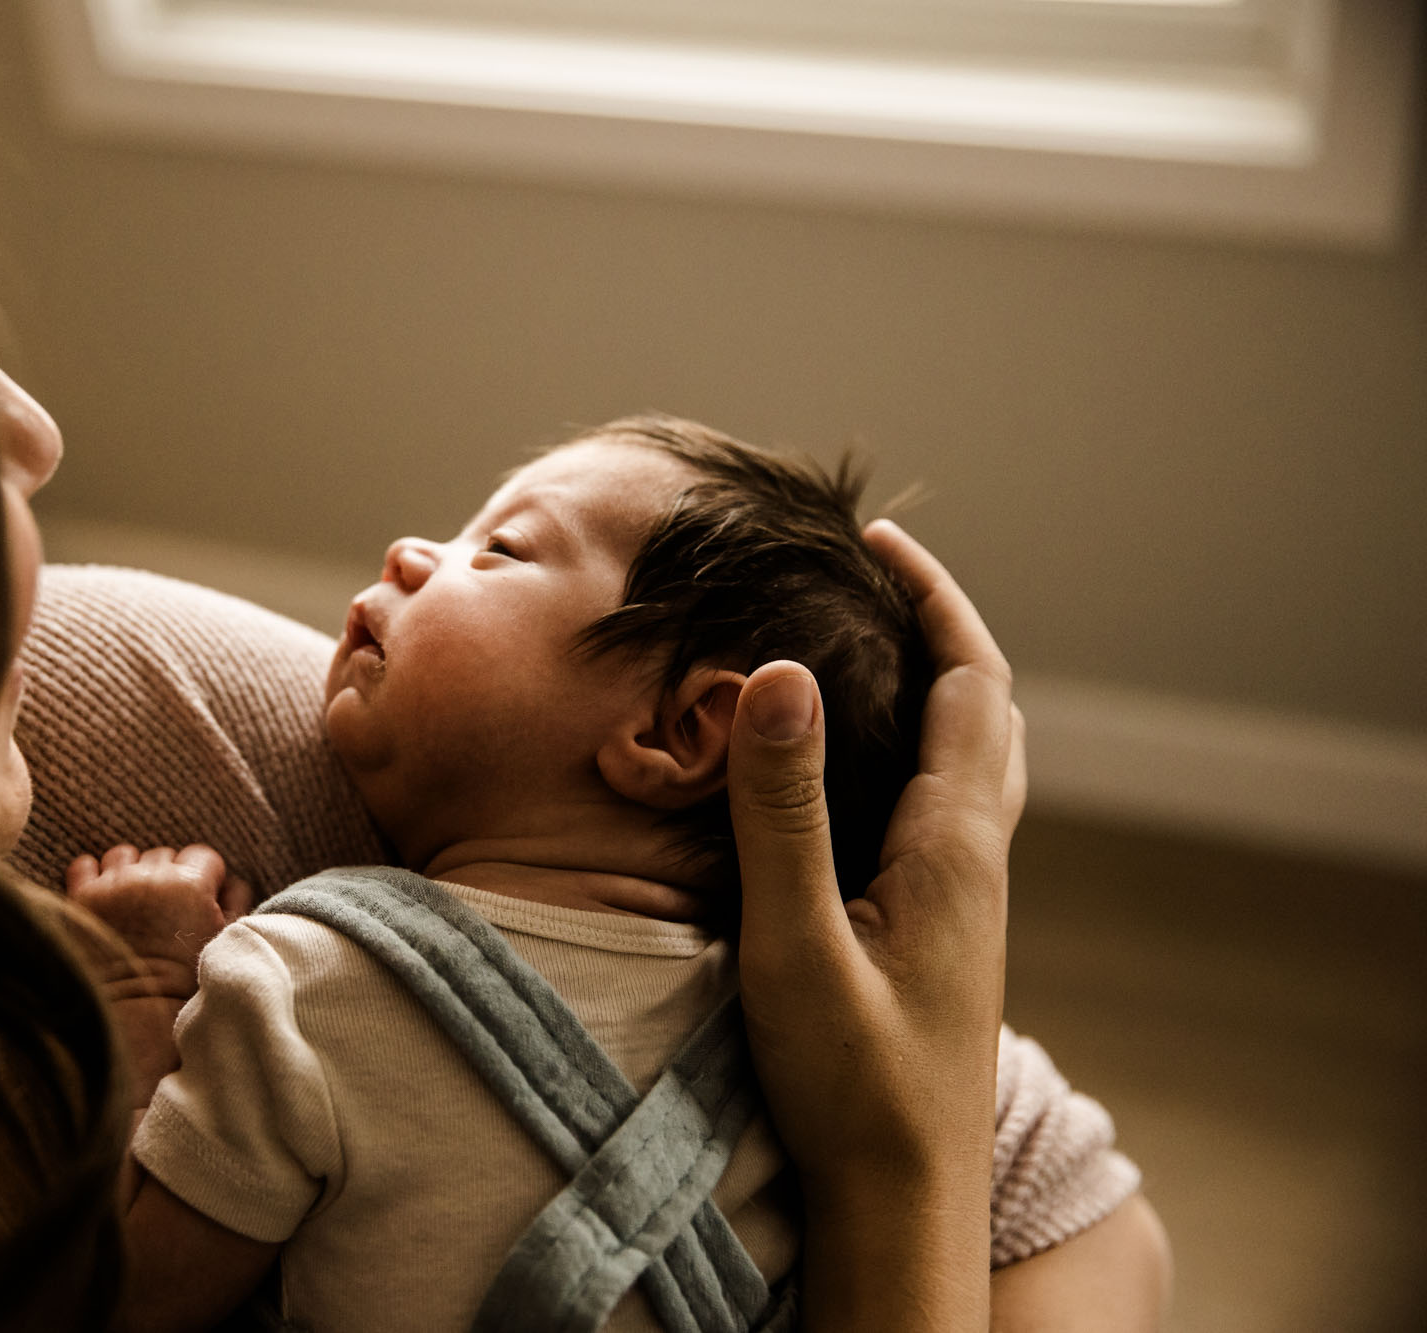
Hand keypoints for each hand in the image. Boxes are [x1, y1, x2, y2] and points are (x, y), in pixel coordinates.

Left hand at [65, 844, 253, 1107]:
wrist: (134, 1016)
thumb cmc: (185, 986)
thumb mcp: (223, 942)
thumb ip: (235, 903)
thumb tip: (230, 883)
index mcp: (192, 884)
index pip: (204, 856)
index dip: (205, 878)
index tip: (200, 899)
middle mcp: (151, 876)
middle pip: (165, 855)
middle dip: (169, 877)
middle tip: (168, 909)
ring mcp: (113, 885)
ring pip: (125, 855)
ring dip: (130, 872)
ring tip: (133, 902)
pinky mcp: (82, 897)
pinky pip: (84, 864)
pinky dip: (94, 876)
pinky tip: (104, 899)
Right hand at [728, 519, 1022, 1330]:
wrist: (905, 1197)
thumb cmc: (850, 1081)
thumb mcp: (794, 939)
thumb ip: (782, 808)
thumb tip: (781, 670)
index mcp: (954, 842)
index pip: (970, 681)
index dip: (932, 598)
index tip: (876, 538)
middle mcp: (977, 859)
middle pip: (988, 709)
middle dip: (940, 627)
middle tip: (871, 577)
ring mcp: (968, 900)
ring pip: (977, 759)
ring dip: (939, 686)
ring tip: (865, 648)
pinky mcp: (945, 931)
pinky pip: (951, 805)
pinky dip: (921, 747)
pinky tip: (861, 771)